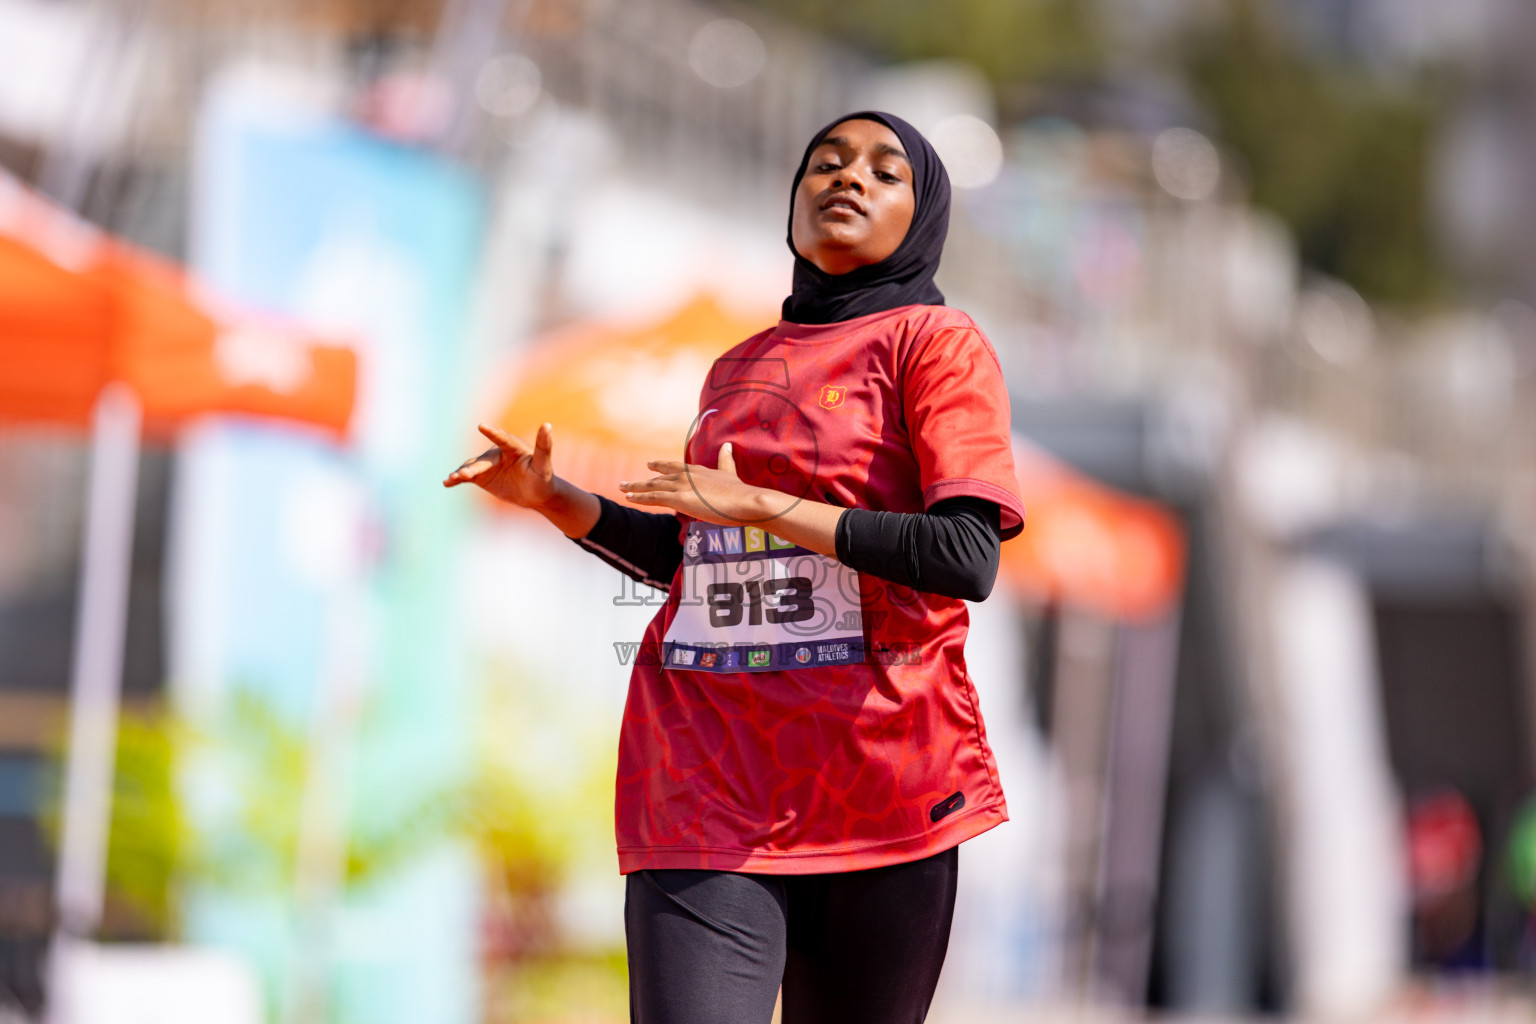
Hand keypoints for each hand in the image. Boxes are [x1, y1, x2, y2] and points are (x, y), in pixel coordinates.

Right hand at [443, 422, 556, 508]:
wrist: (536, 494)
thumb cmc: (543, 478)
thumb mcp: (544, 465)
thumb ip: (544, 446)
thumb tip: (547, 424)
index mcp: (514, 448)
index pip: (503, 439)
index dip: (492, 433)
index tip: (481, 426)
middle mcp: (498, 453)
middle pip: (484, 460)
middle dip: (474, 467)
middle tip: (464, 474)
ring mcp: (488, 464)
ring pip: (472, 467)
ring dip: (461, 473)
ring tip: (451, 479)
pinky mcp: (482, 476)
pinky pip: (466, 476)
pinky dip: (456, 479)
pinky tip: (446, 483)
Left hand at [620, 443, 775, 524]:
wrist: (748, 501)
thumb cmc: (742, 493)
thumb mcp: (731, 474)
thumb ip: (725, 462)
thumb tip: (727, 446)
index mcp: (700, 471)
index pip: (676, 467)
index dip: (662, 467)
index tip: (651, 464)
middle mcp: (688, 476)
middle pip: (660, 477)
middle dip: (644, 479)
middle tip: (627, 481)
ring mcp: (682, 487)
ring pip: (653, 486)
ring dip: (635, 487)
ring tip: (622, 487)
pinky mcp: (679, 499)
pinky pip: (654, 498)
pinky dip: (640, 497)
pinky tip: (629, 497)